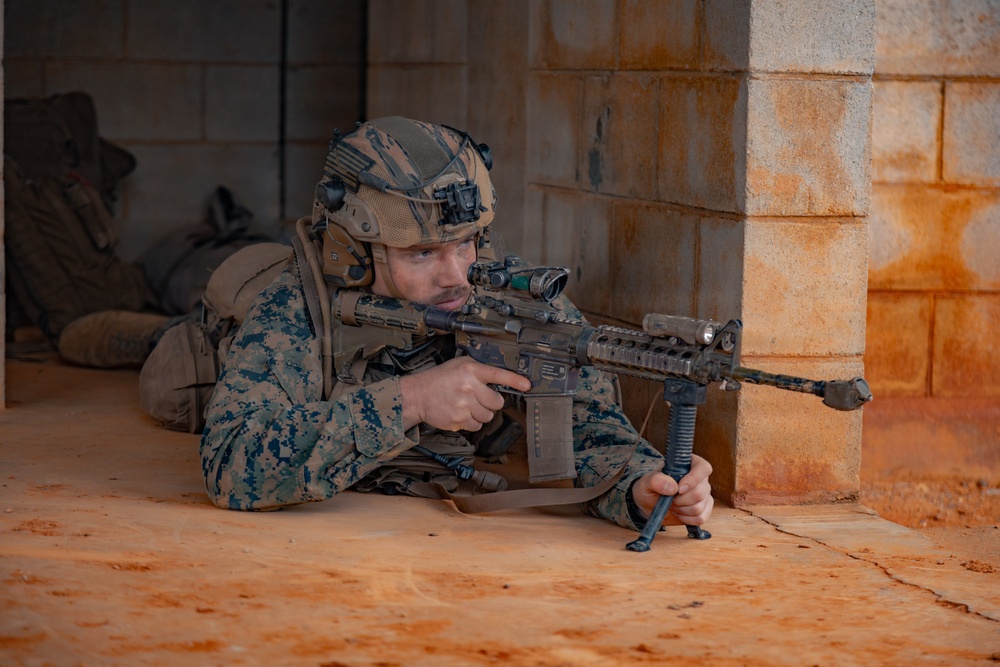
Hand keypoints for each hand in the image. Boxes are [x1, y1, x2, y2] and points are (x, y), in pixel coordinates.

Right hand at [399, 357, 530, 431]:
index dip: (515, 381)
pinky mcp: (459, 420)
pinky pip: (476, 425)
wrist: (418, 395)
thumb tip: (500, 379)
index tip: (527, 386)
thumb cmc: (439, 379)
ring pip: (488, 416)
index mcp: (470, 370)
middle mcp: (469, 387)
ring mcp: (464, 405)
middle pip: (497, 402)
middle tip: (480, 398)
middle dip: (491, 402)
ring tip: (467, 405)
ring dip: (481, 413)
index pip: (498, 375)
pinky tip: (461, 413)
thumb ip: (479, 371)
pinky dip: (471, 422)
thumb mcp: (459, 365)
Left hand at [630, 455, 713, 526]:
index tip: (679, 489)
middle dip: (681, 500)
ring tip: (672, 504)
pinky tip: (679, 512)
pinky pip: (701, 518)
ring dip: (682, 510)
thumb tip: (673, 487)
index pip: (703, 468)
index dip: (693, 480)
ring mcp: (705, 494)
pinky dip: (686, 518)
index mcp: (690, 464)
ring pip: (699, 507)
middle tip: (669, 499)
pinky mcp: (704, 509)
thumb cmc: (650, 489)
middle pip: (700, 492)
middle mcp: (701, 478)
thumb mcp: (646, 482)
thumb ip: (656, 480)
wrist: (650, 505)